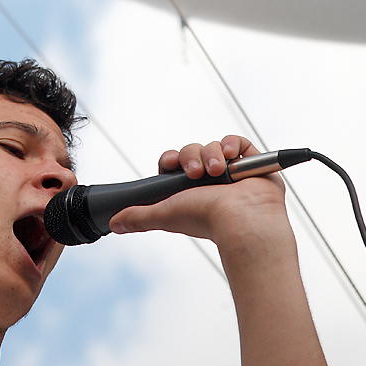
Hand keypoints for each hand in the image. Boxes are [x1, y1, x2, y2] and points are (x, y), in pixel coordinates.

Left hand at [109, 135, 287, 247]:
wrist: (241, 220)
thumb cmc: (205, 218)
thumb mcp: (165, 214)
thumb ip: (139, 217)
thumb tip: (114, 224)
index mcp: (189, 189)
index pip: (173, 163)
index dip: (170, 160)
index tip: (170, 165)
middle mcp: (210, 179)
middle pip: (192, 151)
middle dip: (191, 156)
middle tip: (196, 173)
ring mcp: (232, 171)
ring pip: (213, 146)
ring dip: (212, 154)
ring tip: (217, 170)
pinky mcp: (252, 163)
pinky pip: (238, 142)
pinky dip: (232, 144)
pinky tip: (231, 156)